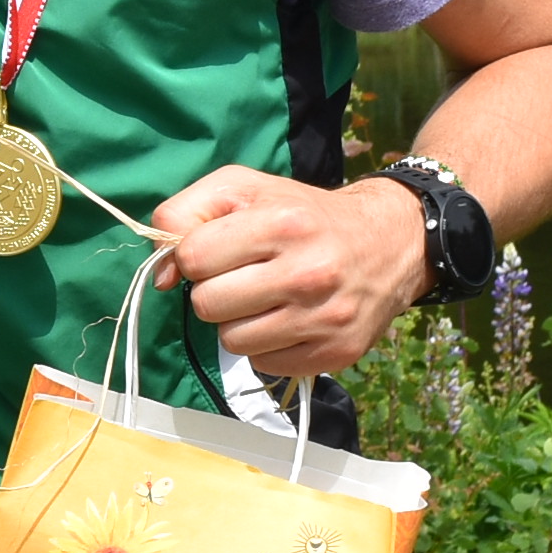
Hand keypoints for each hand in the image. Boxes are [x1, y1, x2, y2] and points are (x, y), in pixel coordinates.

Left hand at [150, 166, 432, 382]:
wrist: (389, 241)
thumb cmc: (301, 212)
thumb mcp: (243, 188)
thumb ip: (185, 214)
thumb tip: (162, 276)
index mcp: (281, 223)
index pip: (193, 258)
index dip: (195, 256)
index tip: (218, 251)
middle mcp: (307, 273)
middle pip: (207, 305)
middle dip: (214, 291)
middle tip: (243, 276)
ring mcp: (324, 318)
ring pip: (232, 342)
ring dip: (237, 322)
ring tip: (265, 298)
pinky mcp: (336, 352)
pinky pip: (264, 364)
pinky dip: (266, 345)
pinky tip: (287, 319)